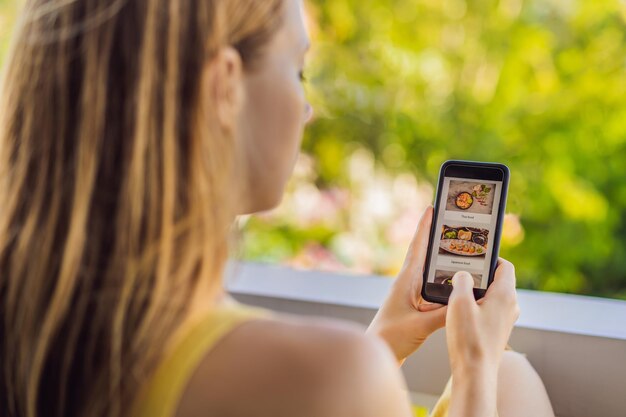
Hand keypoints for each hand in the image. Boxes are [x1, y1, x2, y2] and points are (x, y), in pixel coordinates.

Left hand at [367, 206, 446, 363]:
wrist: (379, 350)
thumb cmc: (392, 337)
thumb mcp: (421, 326)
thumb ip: (443, 315)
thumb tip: (465, 302)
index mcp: (407, 280)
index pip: (418, 248)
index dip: (424, 227)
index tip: (432, 208)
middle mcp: (409, 282)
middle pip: (425, 253)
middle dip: (437, 236)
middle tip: (450, 219)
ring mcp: (411, 292)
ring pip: (430, 268)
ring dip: (441, 256)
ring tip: (458, 242)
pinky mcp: (415, 303)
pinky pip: (433, 284)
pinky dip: (444, 278)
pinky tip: (455, 278)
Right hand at [446, 259, 519, 374]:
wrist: (475, 373)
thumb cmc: (469, 338)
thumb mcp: (459, 302)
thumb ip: (461, 280)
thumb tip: (463, 274)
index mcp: (505, 294)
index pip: (504, 265)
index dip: (490, 257)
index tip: (473, 256)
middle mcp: (510, 305)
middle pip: (498, 280)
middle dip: (479, 274)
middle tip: (460, 272)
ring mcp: (505, 319)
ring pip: (492, 295)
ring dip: (476, 291)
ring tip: (456, 292)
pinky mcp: (497, 330)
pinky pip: (489, 310)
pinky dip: (476, 305)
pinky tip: (459, 311)